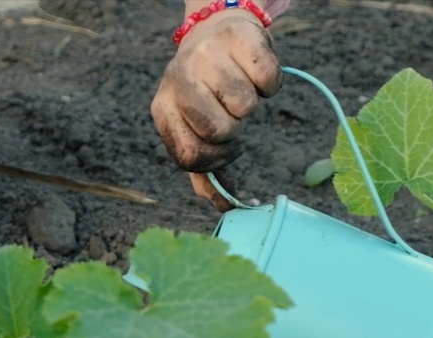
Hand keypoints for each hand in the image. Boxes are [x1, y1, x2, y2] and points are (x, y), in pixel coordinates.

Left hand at [150, 8, 281, 210]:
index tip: (229, 150)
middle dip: (234, 131)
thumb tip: (223, 206)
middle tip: (231, 115)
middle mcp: (178, 79)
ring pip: (245, 106)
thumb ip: (204, 168)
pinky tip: (253, 72)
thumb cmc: (205, 92)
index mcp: (162, 109)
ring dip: (251, 103)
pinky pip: (268, 80)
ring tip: (239, 88)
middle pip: (219, 132)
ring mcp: (207, 55)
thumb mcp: (193, 128)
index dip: (216, 162)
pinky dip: (269, 83)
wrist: (214, 34)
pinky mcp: (239, 37)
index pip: (189, 157)